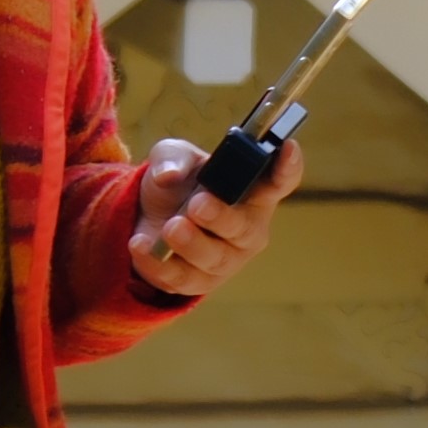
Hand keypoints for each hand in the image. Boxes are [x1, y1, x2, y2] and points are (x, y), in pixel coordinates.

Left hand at [127, 131, 302, 300]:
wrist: (146, 218)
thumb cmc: (177, 184)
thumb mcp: (172, 157)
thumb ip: (172, 158)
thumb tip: (168, 176)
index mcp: (252, 191)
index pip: (280, 180)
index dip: (287, 166)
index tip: (287, 146)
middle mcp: (247, 227)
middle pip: (245, 229)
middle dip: (222, 218)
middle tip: (197, 204)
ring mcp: (226, 259)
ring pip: (215, 259)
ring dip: (191, 244)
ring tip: (169, 226)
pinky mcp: (199, 281)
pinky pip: (182, 278)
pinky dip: (159, 263)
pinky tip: (140, 244)